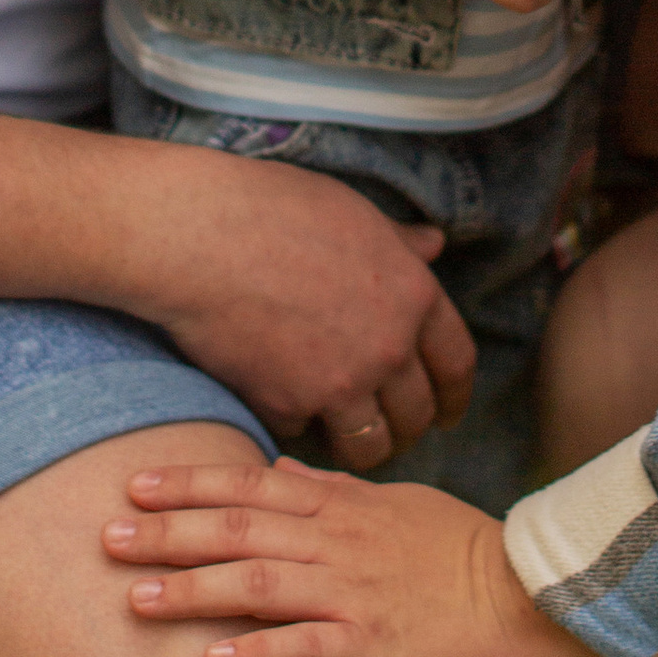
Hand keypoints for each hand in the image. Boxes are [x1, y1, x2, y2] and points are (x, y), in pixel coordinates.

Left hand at [101, 458, 607, 656]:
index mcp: (342, 508)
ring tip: (133, 599)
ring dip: (191, 591)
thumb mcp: (398, 505)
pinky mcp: (370, 645)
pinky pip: (302, 647)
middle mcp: (336, 543)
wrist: (530, 598)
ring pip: (255, 585)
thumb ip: (335, 489)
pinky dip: (255, 652)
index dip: (189, 485)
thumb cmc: (463, 554)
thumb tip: (283, 468)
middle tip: (105, 536)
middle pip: (237, 531)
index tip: (134, 483)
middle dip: (168, 533)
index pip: (250, 487)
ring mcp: (352, 593)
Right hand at [134, 148, 476, 468]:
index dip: (455, 395)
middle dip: (409, 429)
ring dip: (361, 447)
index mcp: (413, 296)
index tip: (448, 414)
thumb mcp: (353, 214)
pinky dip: (294, 424)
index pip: (455, 363)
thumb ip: (398, 243)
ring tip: (345, 442)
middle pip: (417, 414)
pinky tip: (281, 406)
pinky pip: (303, 432)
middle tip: (394, 433)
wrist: (201, 238)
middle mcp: (387, 348)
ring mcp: (340, 384)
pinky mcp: (288, 407)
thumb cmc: (275, 209)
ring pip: (368, 444)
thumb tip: (434, 244)